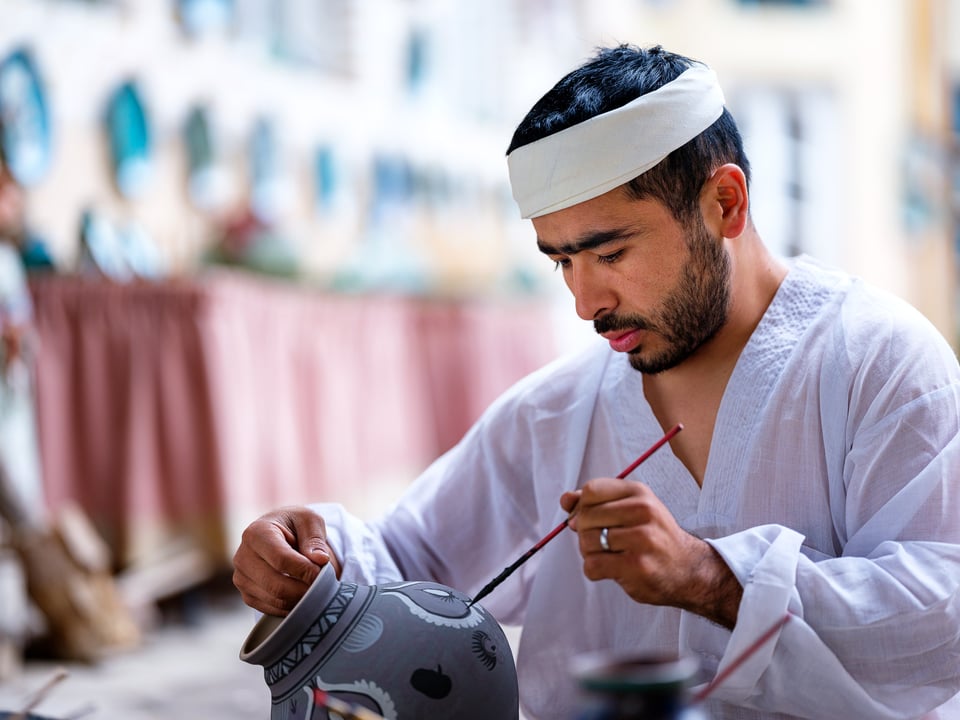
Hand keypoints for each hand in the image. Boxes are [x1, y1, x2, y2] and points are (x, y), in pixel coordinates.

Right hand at [232, 505, 341, 616]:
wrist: (278, 533)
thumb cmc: (294, 525)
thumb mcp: (309, 520)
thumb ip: (315, 539)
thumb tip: (320, 560)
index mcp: (256, 533)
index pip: (281, 559)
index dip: (304, 569)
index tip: (322, 572)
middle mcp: (243, 556)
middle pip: (275, 585)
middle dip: (303, 589)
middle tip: (323, 587)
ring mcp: (242, 578)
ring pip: (274, 600)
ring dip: (300, 599)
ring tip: (316, 589)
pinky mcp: (247, 595)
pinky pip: (271, 609)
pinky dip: (292, 606)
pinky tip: (303, 595)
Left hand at [561, 478, 741, 627]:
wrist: (688, 570)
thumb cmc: (653, 537)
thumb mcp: (631, 509)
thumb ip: (596, 502)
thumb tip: (565, 500)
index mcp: (639, 492)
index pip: (591, 490)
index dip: (581, 507)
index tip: (590, 519)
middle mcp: (643, 511)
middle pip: (585, 516)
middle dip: (584, 532)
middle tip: (601, 542)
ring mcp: (642, 539)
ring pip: (586, 541)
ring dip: (590, 552)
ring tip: (609, 555)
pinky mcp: (637, 566)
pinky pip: (592, 566)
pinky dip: (594, 570)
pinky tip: (611, 569)